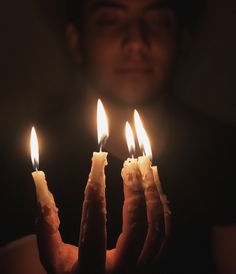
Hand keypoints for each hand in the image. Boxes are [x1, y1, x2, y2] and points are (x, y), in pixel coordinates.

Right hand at [35, 166, 169, 273]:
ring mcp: (144, 270)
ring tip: (144, 165)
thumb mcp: (52, 257)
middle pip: (136, 226)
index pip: (95, 225)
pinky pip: (165, 232)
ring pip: (155, 226)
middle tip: (130, 162)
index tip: (98, 160)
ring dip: (152, 191)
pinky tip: (154, 184)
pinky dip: (161, 205)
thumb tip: (39, 181)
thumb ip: (45, 223)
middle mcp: (122, 273)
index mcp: (91, 271)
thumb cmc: (70, 273)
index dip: (96, 189)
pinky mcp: (155, 264)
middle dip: (134, 189)